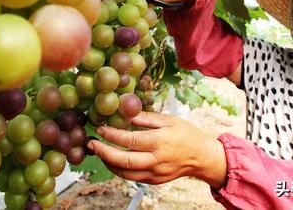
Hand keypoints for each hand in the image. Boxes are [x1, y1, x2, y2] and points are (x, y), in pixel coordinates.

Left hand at [88, 112, 227, 186]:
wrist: (202, 157)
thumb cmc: (186, 134)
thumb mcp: (169, 120)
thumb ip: (146, 118)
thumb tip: (125, 111)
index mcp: (160, 142)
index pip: (130, 140)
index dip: (112, 135)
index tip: (99, 128)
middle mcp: (156, 160)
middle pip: (124, 160)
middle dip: (104, 152)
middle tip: (90, 144)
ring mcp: (155, 173)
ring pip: (125, 173)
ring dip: (108, 163)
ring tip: (98, 151)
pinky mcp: (154, 181)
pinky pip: (132, 177)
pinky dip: (119, 169)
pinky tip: (112, 160)